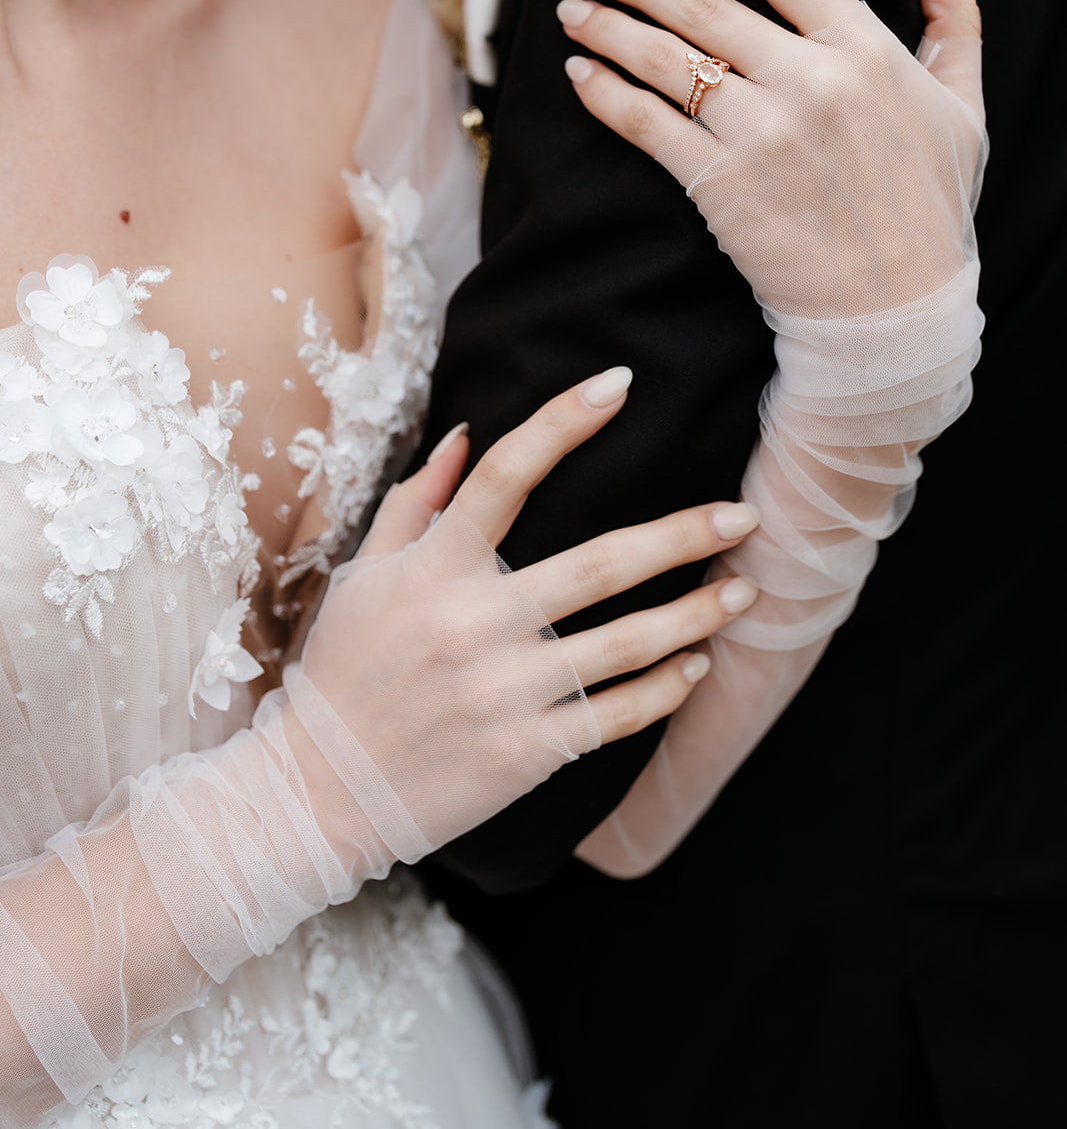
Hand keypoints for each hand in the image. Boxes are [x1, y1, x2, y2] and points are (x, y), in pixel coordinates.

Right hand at [292, 368, 759, 856]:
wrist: (319, 791)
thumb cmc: (344, 671)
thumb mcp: (365, 576)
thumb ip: (416, 502)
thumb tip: (468, 434)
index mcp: (434, 569)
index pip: (506, 475)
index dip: (563, 421)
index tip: (619, 384)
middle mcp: (475, 623)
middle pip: (601, 564)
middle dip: (682, 535)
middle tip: (743, 516)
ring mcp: (506, 690)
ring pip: (626, 642)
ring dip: (696, 614)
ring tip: (745, 592)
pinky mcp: (527, 751)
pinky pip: (616, 714)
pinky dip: (666, 690)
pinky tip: (698, 667)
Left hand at [559, 0, 983, 318]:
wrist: (894, 310)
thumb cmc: (930, 205)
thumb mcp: (963, 102)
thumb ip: (954, 11)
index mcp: (863, 47)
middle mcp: (807, 80)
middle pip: (698, 3)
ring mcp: (760, 134)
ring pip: (663, 60)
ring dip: (605, 26)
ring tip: (567, 7)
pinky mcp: (720, 187)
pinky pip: (646, 125)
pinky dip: (605, 94)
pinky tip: (579, 73)